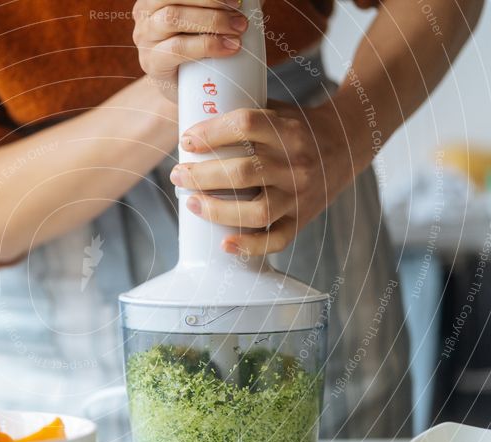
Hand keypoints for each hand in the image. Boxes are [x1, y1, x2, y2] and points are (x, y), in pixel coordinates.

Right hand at [133, 0, 248, 99]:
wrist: (188, 92)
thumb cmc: (202, 49)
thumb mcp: (209, 21)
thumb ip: (226, 5)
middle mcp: (146, 13)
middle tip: (240, 10)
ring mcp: (145, 38)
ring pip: (173, 17)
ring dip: (211, 20)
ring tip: (239, 30)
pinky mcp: (152, 63)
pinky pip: (177, 48)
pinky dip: (207, 46)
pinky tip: (229, 47)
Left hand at [169, 101, 361, 254]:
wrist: (347, 143)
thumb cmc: (298, 127)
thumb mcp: (276, 110)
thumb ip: (242, 116)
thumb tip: (190, 120)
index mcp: (287, 130)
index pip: (244, 125)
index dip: (210, 133)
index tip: (187, 141)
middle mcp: (296, 164)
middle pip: (242, 173)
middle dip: (201, 175)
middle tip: (178, 174)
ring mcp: (300, 195)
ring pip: (255, 211)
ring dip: (217, 210)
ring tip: (191, 202)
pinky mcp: (302, 219)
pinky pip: (276, 240)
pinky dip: (249, 246)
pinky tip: (224, 244)